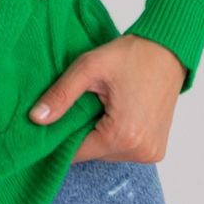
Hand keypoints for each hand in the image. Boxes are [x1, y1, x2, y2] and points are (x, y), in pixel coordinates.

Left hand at [27, 34, 187, 162]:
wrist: (168, 50)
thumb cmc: (131, 55)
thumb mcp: (89, 68)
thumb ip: (60, 95)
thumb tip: (35, 119)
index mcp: (123, 135)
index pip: (76, 153)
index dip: (61, 136)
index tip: (58, 116)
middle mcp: (140, 151)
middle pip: (92, 153)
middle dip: (82, 132)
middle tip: (85, 103)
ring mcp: (151, 153)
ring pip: (107, 153)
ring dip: (99, 134)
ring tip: (103, 105)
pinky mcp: (156, 150)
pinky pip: (123, 150)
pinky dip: (115, 135)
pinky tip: (116, 112)